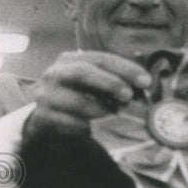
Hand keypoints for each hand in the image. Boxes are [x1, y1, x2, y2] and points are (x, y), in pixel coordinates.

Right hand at [23, 50, 151, 139]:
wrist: (41, 118)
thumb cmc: (74, 96)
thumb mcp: (89, 83)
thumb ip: (111, 79)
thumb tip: (144, 86)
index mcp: (70, 60)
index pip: (100, 58)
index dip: (125, 68)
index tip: (146, 81)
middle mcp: (55, 74)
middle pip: (84, 72)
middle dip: (111, 83)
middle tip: (129, 96)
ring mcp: (46, 95)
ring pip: (78, 101)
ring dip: (101, 109)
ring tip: (113, 114)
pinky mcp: (44, 117)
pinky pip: (71, 124)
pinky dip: (87, 126)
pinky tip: (93, 128)